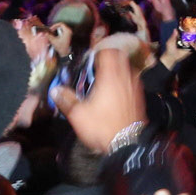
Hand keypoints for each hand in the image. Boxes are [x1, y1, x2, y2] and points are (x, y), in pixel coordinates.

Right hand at [54, 37, 148, 153]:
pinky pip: (132, 78)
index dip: (98, 51)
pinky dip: (124, 78)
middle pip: (119, 56)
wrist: (127, 143)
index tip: (89, 58)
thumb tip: (55, 90)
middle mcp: (126, 76)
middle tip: (95, 66)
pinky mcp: (140, 95)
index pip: (108, 52)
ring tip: (104, 78)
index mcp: (111, 76)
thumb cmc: (102, 126)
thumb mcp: (78, 115)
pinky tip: (115, 91)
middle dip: (108, 57)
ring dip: (117, 67)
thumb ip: (66, 99)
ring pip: (127, 67)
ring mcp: (136, 85)